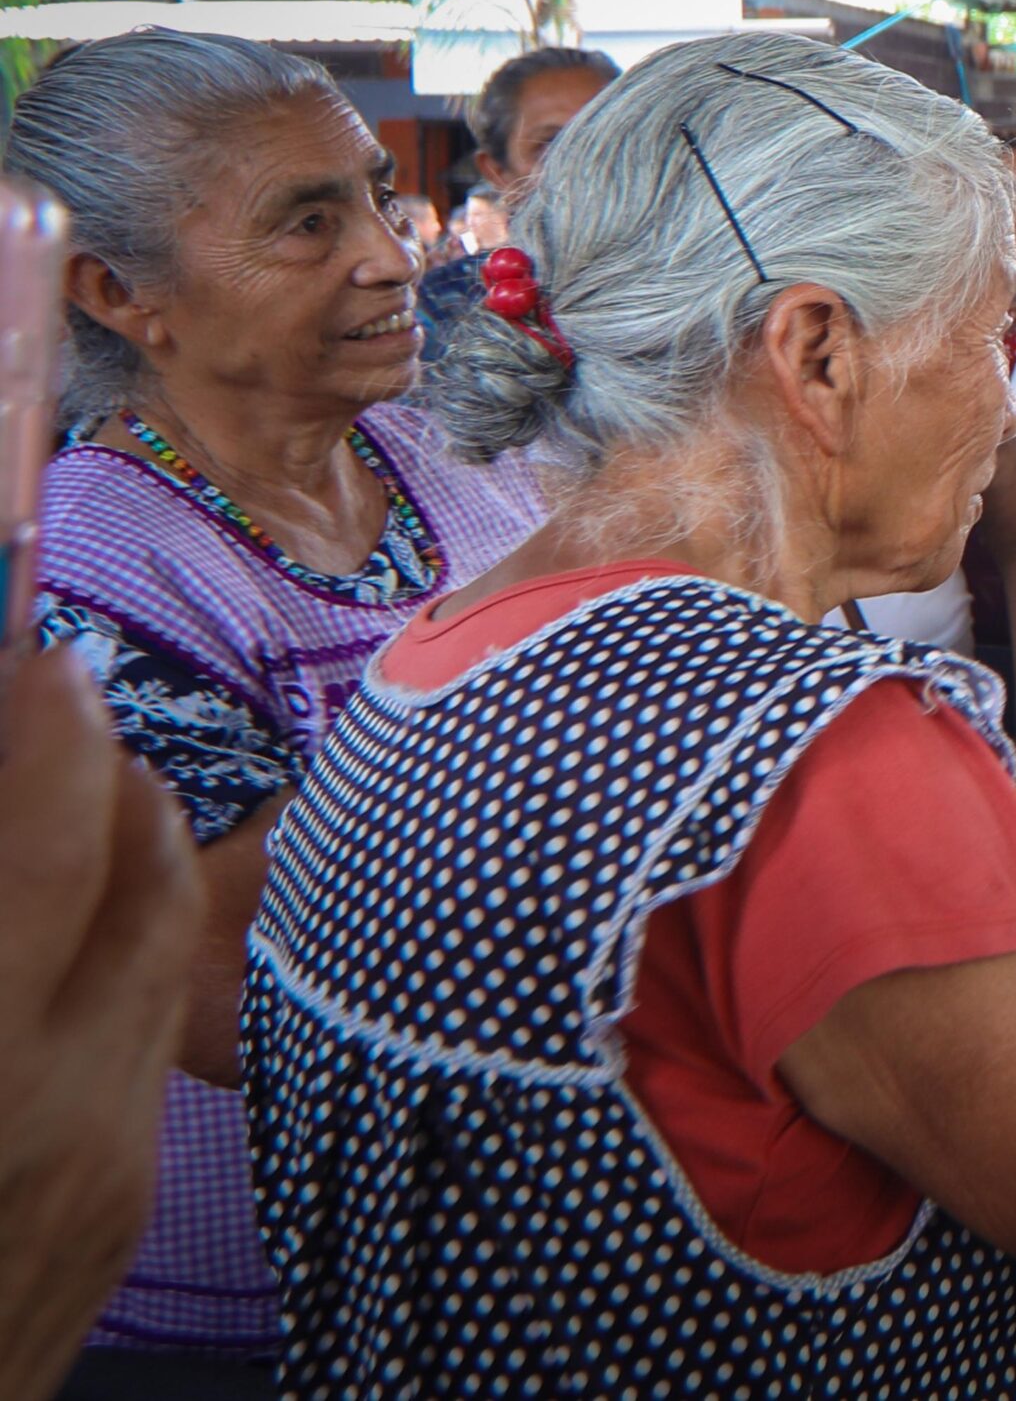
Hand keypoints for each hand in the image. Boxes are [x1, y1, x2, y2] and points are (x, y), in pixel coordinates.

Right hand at [0, 648, 204, 1400]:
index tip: (24, 652)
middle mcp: (44, 1107)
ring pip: (161, 933)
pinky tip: (62, 917)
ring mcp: (100, 1158)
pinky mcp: (121, 1201)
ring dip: (120, 835)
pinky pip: (148, 1024)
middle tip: (42, 691)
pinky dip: (123, 940)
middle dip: (91, 756)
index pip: (48, 841)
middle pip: (132, 862)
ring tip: (60, 780)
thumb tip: (4, 760)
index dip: (38, 724)